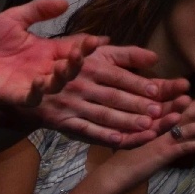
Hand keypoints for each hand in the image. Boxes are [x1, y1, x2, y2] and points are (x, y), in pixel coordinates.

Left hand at [0, 0, 103, 116]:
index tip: (99, 39)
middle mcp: (43, 68)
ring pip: (56, 84)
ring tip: (64, 65)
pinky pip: (33, 97)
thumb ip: (38, 10)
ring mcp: (31, 83)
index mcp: (45, 49)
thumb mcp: (14, 18)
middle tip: (81, 51)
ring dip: (63, 76)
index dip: (86, 45)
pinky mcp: (16, 95)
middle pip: (69, 68)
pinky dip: (39, 91)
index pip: (72, 47)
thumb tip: (65, 2)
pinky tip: (39, 80)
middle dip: (78, 61)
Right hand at [36, 45, 192, 146]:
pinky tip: (120, 140)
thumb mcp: (99, 53)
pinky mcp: (64, 122)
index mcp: (91, 65)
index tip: (158, 91)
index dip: (139, 84)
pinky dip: (103, 136)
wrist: (34, 84)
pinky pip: (85, 131)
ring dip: (125, 122)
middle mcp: (81, 85)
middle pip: (114, 97)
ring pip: (103, 116)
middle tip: (160, 112)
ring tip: (148, 127)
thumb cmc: (76, 64)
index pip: (120, 77)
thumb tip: (155, 57)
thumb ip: (127, 54)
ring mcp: (72, 105)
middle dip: (137, 105)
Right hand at [96, 95, 194, 191]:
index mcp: (150, 122)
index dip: (188, 102)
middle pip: (182, 112)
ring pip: (187, 127)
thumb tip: (163, 135)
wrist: (114, 174)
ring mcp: (160, 139)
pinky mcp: (163, 152)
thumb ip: (150, 136)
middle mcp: (156, 126)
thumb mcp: (138, 143)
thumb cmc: (124, 160)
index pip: (172, 108)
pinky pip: (185, 146)